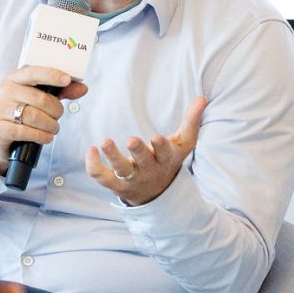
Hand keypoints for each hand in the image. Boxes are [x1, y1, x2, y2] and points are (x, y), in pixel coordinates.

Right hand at [0, 66, 89, 176]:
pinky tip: (46, 137)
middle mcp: (5, 91)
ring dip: (49, 125)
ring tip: (54, 129)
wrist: (0, 135)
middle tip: (58, 117)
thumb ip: (61, 91)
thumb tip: (82, 88)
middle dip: (55, 111)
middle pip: (39, 99)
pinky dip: (39, 136)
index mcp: (15, 79)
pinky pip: (22, 131)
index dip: (52, 75)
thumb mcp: (41, 99)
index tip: (67, 80)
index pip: (34, 72)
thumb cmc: (23, 112)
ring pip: (32, 116)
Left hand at [88, 98, 207, 207]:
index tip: (157, 138)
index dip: (161, 147)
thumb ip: (192, 121)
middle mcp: (149, 170)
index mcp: (166, 159)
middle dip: (138, 152)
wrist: (157, 194)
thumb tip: (202, 98)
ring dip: (112, 156)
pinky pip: (101, 177)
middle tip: (131, 140)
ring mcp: (131, 179)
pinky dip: (94, 165)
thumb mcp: (184, 144)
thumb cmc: (169, 161)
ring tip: (105, 141)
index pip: (165, 153)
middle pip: (143, 162)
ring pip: (120, 170)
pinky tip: (91, 150)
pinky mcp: (115, 185)